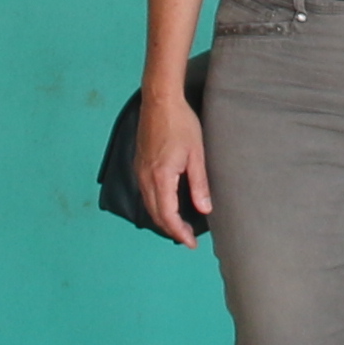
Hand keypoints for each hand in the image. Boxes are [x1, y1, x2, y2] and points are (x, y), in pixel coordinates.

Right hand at [133, 77, 213, 244]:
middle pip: (156, 214)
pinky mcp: (139, 164)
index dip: (179, 233)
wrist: (160, 101)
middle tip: (187, 239)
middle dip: (171, 230)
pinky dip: (156, 205)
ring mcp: (139, 171)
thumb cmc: (181, 124)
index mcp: (161, 177)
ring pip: (148, 205)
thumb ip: (199, 184)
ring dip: (162, 219)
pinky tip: (166, 205)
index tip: (191, 243)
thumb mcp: (197, 154)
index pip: (168, 216)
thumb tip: (204, 209)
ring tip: (178, 226)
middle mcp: (146, 177)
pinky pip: (145, 193)